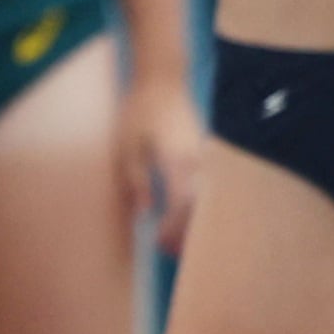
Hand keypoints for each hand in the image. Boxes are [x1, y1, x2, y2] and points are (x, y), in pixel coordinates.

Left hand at [120, 72, 205, 259]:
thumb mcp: (127, 146)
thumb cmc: (139, 112)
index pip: (181, 204)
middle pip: (200, 207)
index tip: (158, 244)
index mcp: (177, 159)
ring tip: (176, 241)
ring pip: (206, 199)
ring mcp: (205, 157)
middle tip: (170, 253)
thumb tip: (144, 213)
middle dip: (188, 233)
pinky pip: (206, 187)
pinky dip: (197, 205)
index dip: (173, 229)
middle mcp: (198, 161)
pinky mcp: (205, 154)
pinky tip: (184, 216)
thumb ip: (136, 180)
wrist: (163, 81)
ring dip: (194, 221)